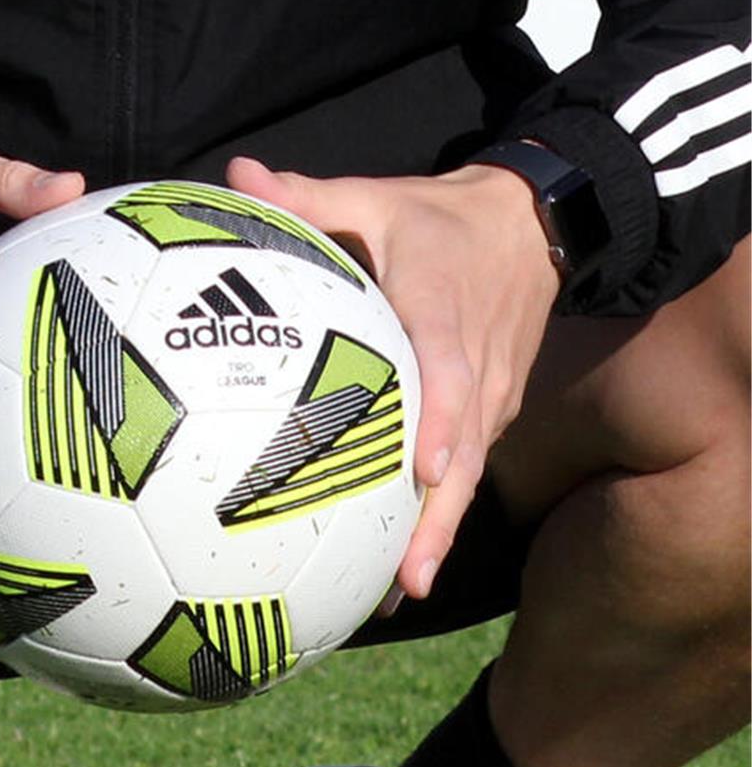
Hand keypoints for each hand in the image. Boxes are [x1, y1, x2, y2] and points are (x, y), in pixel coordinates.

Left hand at [225, 153, 558, 602]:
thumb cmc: (435, 217)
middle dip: (439, 518)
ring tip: (398, 591)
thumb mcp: (373, 196)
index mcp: (443, 315)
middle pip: (465, 453)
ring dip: (439, 531)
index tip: (424, 469)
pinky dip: (442, 509)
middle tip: (407, 579)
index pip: (449, 374)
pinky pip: (470, 464)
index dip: (440, 421)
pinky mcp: (495, 408)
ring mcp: (492, 395)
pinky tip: (401, 557)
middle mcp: (477, 366)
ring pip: (471, 472)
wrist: (531, 224)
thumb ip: (306, 196)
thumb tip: (235, 175)